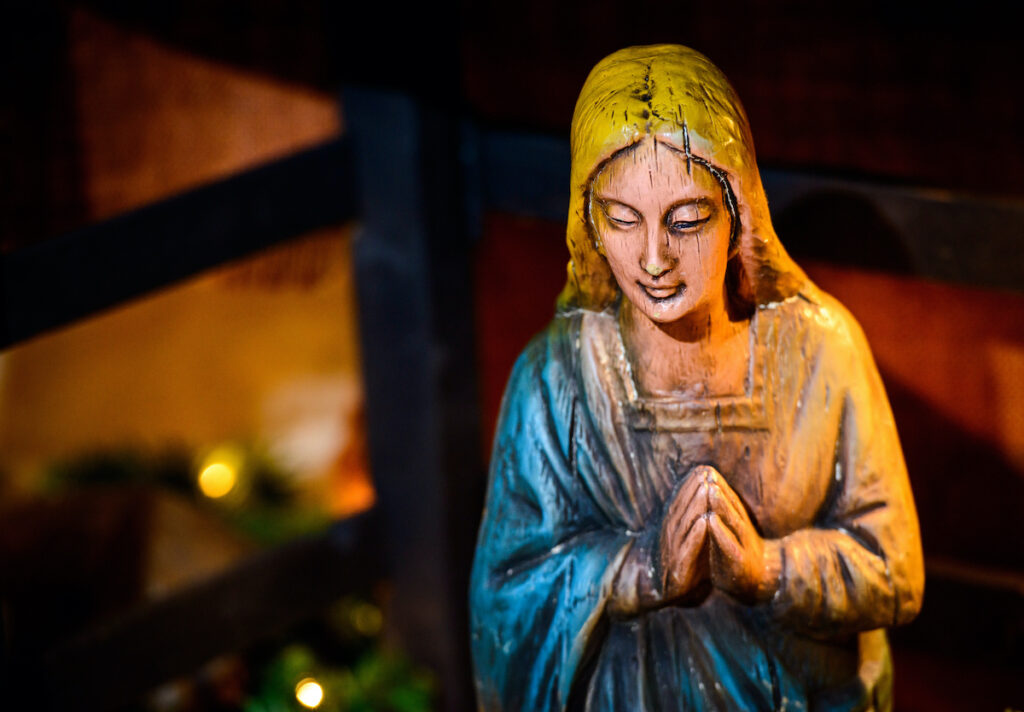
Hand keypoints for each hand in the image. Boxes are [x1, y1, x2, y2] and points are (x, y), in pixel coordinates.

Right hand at [659, 465, 712, 602]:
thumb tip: (704, 492)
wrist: (660, 587)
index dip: (692, 484)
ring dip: (696, 505)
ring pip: (686, 522)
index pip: (682, 500)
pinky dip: (696, 534)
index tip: (704, 467)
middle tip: (706, 472)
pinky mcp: (679, 565)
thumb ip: (692, 515)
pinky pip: (688, 546)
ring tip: (706, 489)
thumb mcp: (685, 534)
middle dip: (695, 488)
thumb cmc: (680, 558)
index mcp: (673, 523)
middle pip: (684, 506)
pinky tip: (704, 522)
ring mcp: (674, 548)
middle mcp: (671, 532)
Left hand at [704, 469, 770, 602]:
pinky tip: (711, 521)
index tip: (705, 468)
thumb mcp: (732, 530)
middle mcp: (743, 529)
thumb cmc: (738, 552)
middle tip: (708, 473)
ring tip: (711, 490)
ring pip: (732, 521)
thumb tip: (711, 490)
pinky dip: (720, 532)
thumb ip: (724, 512)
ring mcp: (742, 545)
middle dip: (720, 489)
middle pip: (731, 506)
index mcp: (739, 521)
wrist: (759, 582)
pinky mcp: (738, 561)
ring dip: (721, 505)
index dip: (719, 483)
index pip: (730, 499)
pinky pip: (729, 544)